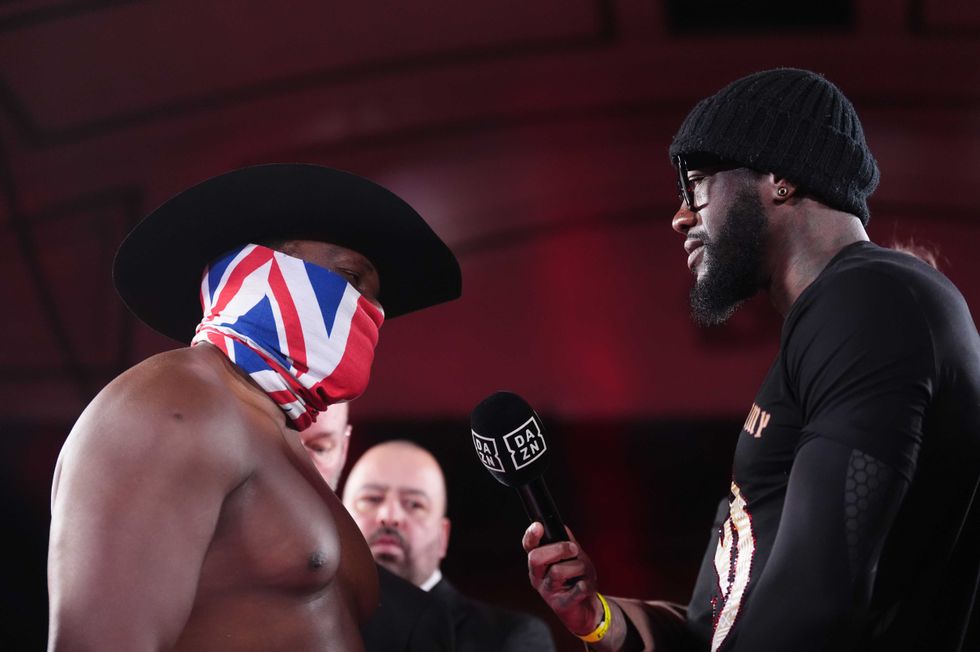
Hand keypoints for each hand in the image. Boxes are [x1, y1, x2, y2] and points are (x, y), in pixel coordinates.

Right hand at [523, 522, 603, 636]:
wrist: (585, 610)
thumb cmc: (577, 580)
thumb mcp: (573, 558)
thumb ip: (567, 543)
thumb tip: (562, 527)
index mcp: (539, 564)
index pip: (529, 547)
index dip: (531, 536)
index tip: (538, 526)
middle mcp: (538, 577)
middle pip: (536, 558)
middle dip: (558, 549)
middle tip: (574, 549)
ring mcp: (547, 592)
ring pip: (557, 571)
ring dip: (577, 567)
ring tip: (584, 572)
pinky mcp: (561, 606)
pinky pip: (574, 590)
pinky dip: (584, 585)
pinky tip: (585, 585)